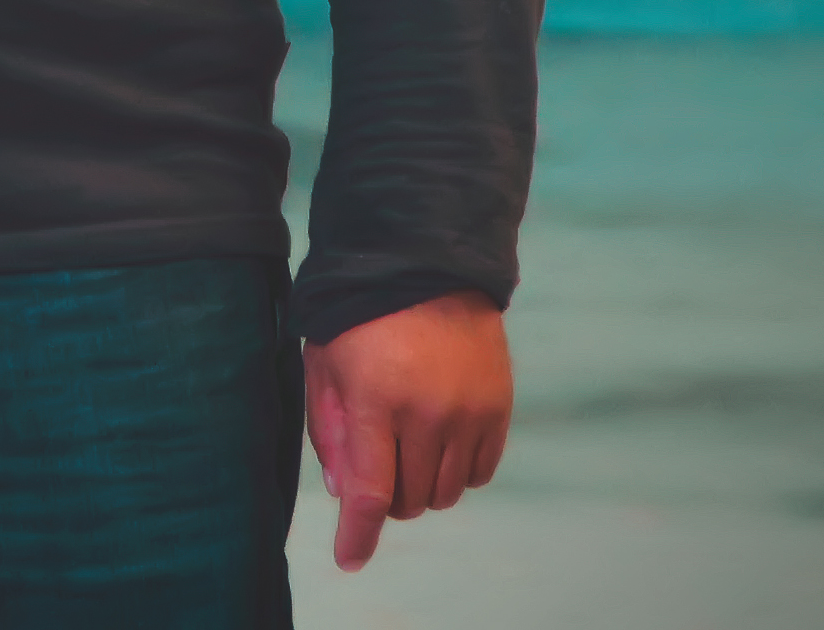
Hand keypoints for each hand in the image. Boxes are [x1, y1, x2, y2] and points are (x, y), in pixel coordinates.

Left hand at [303, 289, 510, 571]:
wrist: (428, 265)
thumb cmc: (361, 317)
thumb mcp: (326, 364)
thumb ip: (331, 431)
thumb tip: (345, 494)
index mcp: (376, 399)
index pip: (370, 491)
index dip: (358, 535)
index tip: (350, 558)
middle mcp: (428, 412)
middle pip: (409, 499)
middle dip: (388, 495)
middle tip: (379, 462)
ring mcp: (469, 411)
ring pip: (446, 493)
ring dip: (423, 485)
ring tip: (409, 446)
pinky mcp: (498, 407)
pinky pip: (479, 472)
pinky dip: (457, 471)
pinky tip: (440, 440)